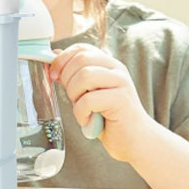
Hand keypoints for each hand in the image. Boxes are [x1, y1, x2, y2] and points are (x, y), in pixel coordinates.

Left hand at [50, 43, 151, 161]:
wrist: (134, 140)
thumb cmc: (109, 119)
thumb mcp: (88, 93)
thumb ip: (75, 76)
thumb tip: (55, 55)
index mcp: (108, 64)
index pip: (81, 48)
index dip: (62, 59)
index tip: (54, 75)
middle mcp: (116, 69)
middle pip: (80, 60)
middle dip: (67, 80)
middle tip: (73, 99)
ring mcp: (121, 83)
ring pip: (84, 76)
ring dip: (74, 96)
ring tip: (82, 110)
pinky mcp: (121, 100)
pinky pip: (89, 100)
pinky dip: (81, 113)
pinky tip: (88, 121)